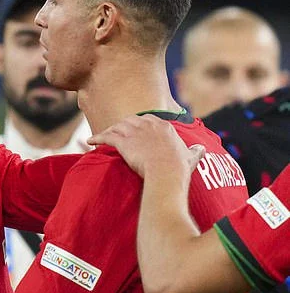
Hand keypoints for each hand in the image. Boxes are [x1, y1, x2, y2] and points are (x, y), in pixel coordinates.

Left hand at [87, 114, 204, 177]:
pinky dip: (97, 138)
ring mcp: (135, 132)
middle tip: (115, 131)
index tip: (135, 128)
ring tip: (101, 137)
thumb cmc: (179, 168)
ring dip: (108, 131)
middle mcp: (148, 125)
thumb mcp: (191, 156)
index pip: (148, 119)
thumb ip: (195, 151)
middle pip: (130, 120)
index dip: (140, 124)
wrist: (167, 172)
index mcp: (164, 126)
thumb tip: (202, 149)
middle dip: (122, 125)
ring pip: (117, 127)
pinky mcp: (123, 141)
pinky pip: (107, 137)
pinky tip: (89, 141)